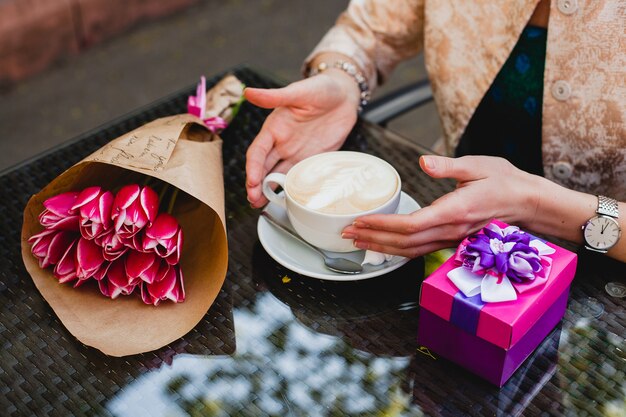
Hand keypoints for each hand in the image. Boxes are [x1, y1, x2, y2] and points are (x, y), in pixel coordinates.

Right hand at [245, 70, 359, 207]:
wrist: (345, 95)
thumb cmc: (321, 88)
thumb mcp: (299, 91)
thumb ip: (274, 96)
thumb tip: (248, 92)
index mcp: (274, 128)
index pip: (257, 152)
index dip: (253, 167)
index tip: (252, 182)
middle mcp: (282, 143)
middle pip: (263, 168)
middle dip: (256, 185)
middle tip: (254, 201)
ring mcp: (297, 153)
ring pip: (278, 176)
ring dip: (269, 191)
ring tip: (262, 205)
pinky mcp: (313, 159)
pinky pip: (299, 177)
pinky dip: (291, 189)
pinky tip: (287, 200)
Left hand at [342, 155, 540, 256]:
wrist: (528, 203)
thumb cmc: (505, 182)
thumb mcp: (477, 165)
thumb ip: (448, 167)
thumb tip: (424, 163)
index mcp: (454, 211)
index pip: (410, 225)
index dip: (382, 225)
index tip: (361, 221)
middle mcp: (450, 230)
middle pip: (404, 242)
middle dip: (373, 238)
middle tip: (348, 232)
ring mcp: (451, 239)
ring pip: (410, 250)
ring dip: (382, 246)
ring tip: (358, 240)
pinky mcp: (452, 240)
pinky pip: (420, 250)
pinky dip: (397, 250)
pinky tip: (384, 246)